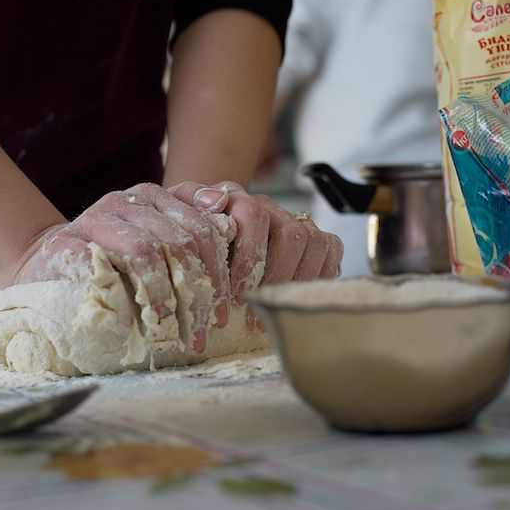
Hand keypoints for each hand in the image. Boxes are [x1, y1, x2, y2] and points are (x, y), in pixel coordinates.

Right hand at [12, 183, 235, 352]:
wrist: (47, 267)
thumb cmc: (113, 267)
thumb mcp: (157, 251)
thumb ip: (192, 240)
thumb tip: (231, 228)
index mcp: (155, 199)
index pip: (202, 228)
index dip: (219, 273)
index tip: (221, 313)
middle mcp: (128, 201)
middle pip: (180, 241)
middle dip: (197, 291)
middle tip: (202, 331)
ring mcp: (97, 217)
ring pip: (147, 251)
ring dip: (165, 298)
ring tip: (173, 332)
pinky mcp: (68, 240)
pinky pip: (106, 262)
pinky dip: (129, 294)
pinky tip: (139, 322)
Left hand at [168, 181, 343, 328]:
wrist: (207, 227)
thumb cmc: (193, 233)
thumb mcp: (179, 218)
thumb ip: (190, 203)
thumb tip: (214, 200)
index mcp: (237, 197)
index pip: (253, 214)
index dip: (249, 258)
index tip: (237, 295)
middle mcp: (269, 206)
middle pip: (291, 233)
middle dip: (275, 277)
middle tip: (256, 311)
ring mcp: (292, 220)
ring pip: (314, 241)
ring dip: (296, 280)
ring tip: (275, 308)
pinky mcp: (311, 236)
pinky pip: (330, 248)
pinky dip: (321, 272)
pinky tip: (299, 295)